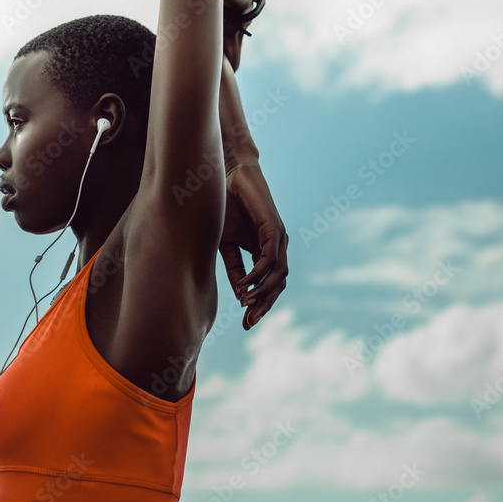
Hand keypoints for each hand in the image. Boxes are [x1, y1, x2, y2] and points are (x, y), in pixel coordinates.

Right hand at [218, 162, 289, 329]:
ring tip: (246, 304)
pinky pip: (270, 259)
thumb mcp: (226, 245)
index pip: (270, 284)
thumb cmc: (225, 208)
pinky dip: (258, 275)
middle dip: (265, 305)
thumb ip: (235, 269)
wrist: (223, 178)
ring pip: (279, 275)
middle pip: (279, 284)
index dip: (260, 304)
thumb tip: (240, 295)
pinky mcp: (274, 228)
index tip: (246, 323)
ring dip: (263, 293)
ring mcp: (278, 237)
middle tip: (249, 322)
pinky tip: (245, 286)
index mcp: (266, 251)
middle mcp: (276, 246)